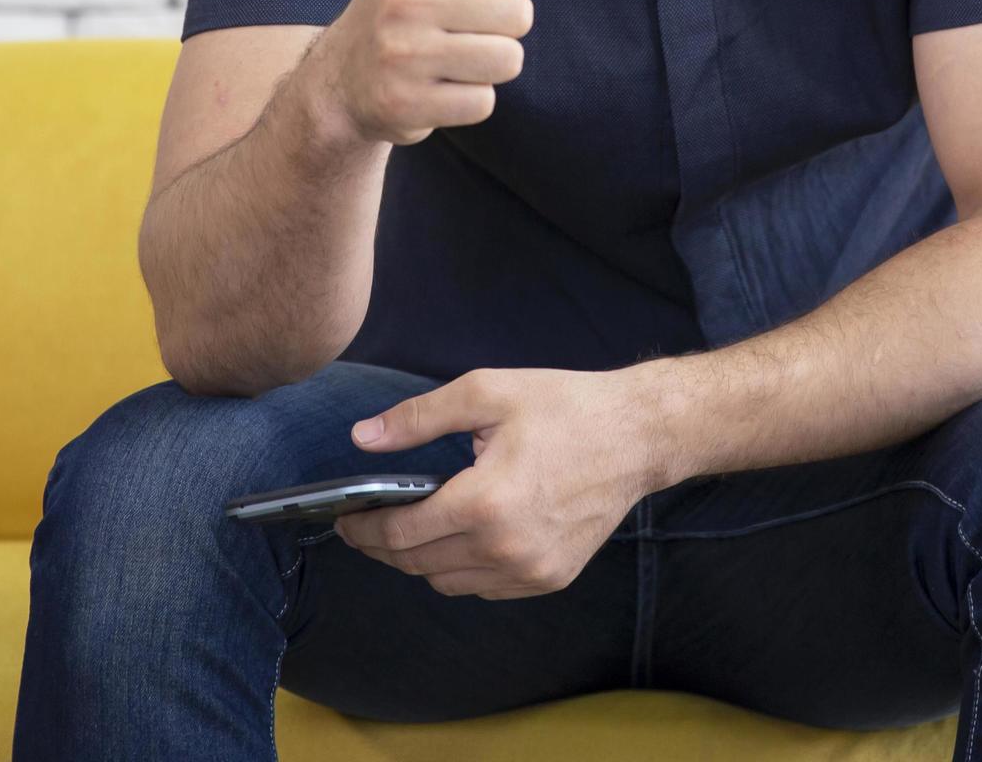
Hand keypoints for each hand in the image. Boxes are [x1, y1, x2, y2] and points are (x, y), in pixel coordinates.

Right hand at [318, 0, 531, 148]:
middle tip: (456, 24)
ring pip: (506, 60)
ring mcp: (401, 56)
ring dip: (486, 63)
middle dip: (497, 24)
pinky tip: (435, 86)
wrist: (342, 79)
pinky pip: (484, 103)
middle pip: (518, 14)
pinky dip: (468, 99)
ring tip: (449, 54)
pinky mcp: (406, 106)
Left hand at [330, 367, 660, 599]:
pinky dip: (461, 569)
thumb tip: (362, 439)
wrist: (637, 436)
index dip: (363, 530)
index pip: (400, 534)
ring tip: (412, 528)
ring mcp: (530, 570)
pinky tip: (460, 537)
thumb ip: (419, 419)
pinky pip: (484, 588)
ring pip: (448, 582)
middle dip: (384, 547)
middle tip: (366, 525)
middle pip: (417, 565)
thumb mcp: (486, 393)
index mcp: (485, 502)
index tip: (344, 520)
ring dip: (421, 561)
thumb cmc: (564, 407)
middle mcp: (506, 547)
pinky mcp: (549, 578)